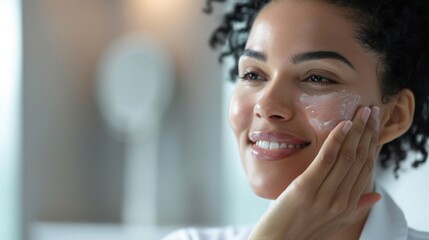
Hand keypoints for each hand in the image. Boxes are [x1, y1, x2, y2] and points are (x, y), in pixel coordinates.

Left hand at [249, 106, 380, 239]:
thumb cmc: (302, 231)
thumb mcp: (334, 222)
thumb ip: (355, 208)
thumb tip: (377, 196)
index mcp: (349, 207)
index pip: (366, 169)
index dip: (372, 144)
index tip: (374, 125)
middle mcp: (341, 201)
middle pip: (360, 160)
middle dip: (368, 132)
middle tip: (371, 110)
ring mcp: (325, 196)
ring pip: (347, 157)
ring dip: (356, 131)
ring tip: (362, 111)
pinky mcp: (306, 188)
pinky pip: (326, 160)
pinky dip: (336, 140)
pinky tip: (343, 124)